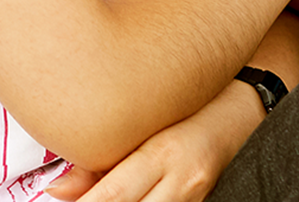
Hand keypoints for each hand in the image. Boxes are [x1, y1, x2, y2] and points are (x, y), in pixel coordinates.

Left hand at [43, 80, 260, 201]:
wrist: (242, 110)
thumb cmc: (187, 106)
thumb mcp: (145, 122)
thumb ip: (101, 159)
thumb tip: (58, 190)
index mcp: (162, 153)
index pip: (114, 195)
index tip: (56, 201)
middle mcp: (182, 181)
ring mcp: (196, 197)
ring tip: (93, 198)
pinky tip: (127, 198)